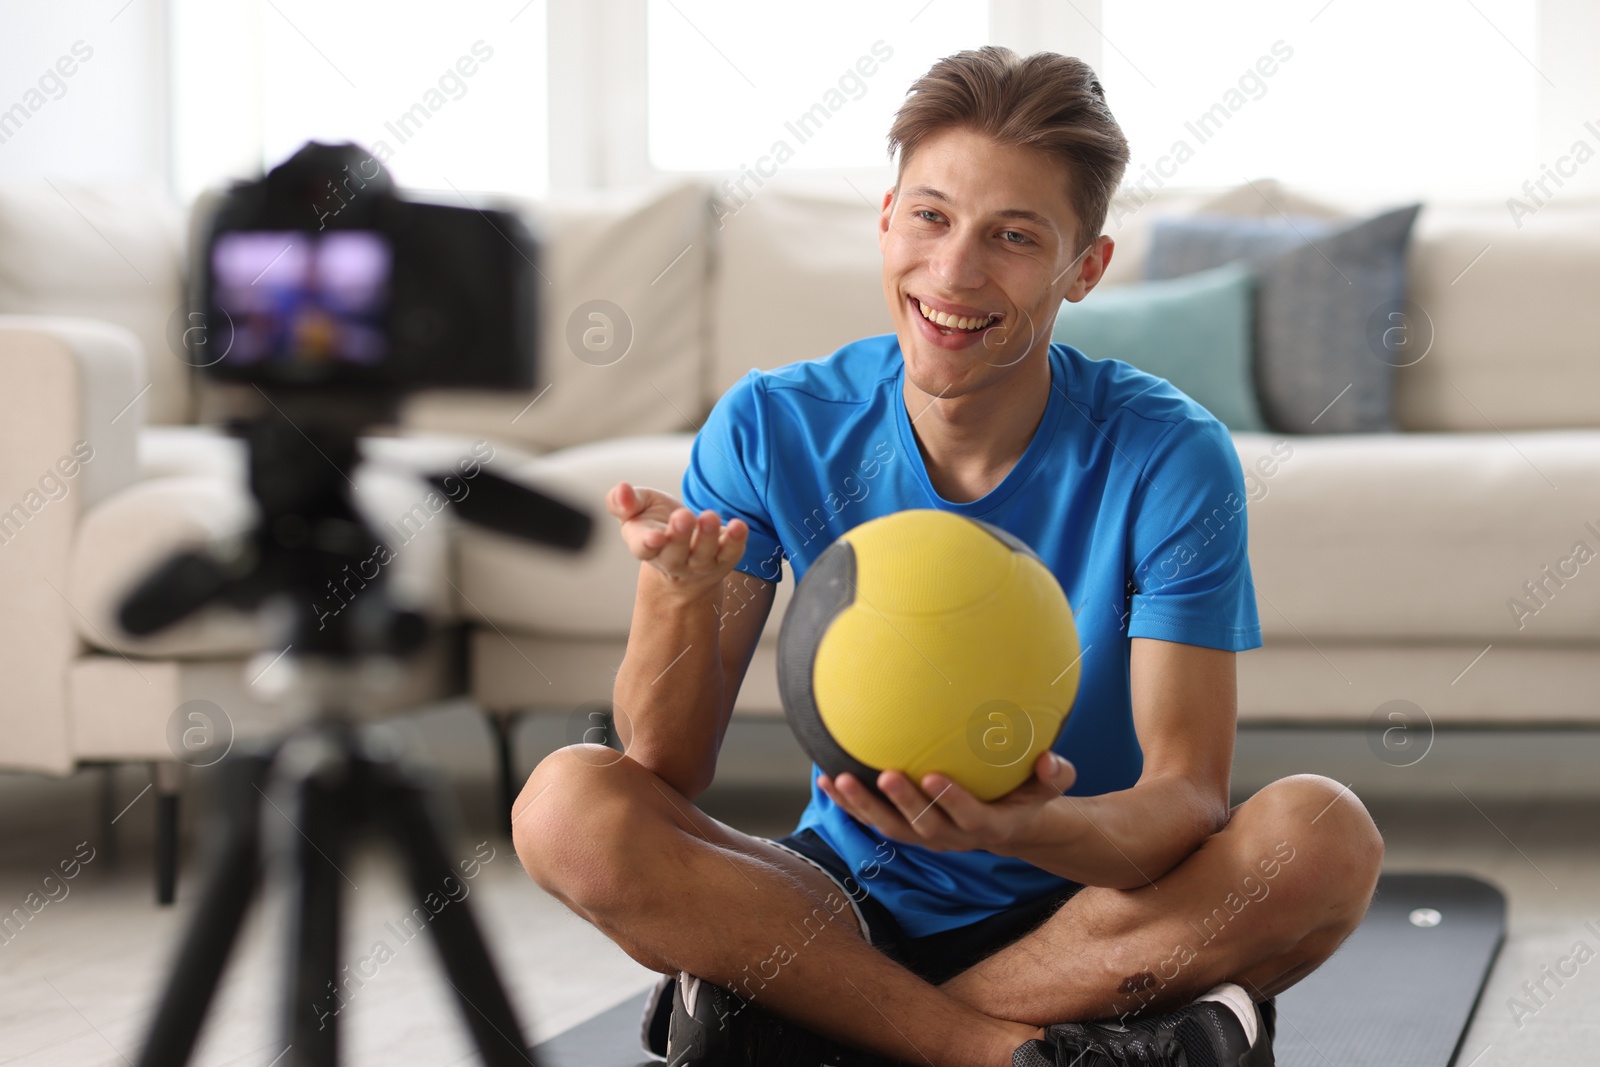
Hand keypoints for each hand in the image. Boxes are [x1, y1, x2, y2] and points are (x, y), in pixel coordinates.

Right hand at [606, 481, 747, 595]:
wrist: (685, 548)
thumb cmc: (656, 522)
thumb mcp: (638, 508)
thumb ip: (624, 501)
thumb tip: (621, 489)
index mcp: (645, 546)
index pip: (643, 549)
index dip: (647, 544)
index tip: (654, 536)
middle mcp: (672, 560)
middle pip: (674, 554)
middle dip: (679, 536)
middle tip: (683, 516)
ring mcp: (699, 563)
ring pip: (703, 555)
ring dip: (706, 536)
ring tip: (709, 516)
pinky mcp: (724, 559)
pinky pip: (730, 553)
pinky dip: (735, 540)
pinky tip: (738, 525)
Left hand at [818, 750, 1077, 854]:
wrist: (1008, 826)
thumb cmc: (1028, 796)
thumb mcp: (1050, 788)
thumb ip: (1056, 775)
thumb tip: (1051, 760)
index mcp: (988, 826)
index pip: (969, 817)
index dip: (951, 799)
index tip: (934, 775)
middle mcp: (953, 838)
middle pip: (923, 826)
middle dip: (902, 803)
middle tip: (884, 775)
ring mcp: (926, 838)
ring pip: (890, 828)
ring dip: (863, 806)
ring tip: (838, 780)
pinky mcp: (907, 832)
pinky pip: (874, 821)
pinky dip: (850, 804)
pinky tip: (825, 779)